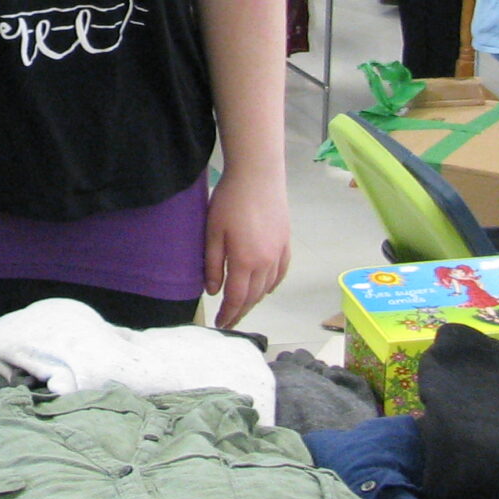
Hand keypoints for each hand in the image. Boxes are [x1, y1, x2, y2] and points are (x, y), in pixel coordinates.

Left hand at [203, 164, 289, 328]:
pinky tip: (264, 287)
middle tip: (230, 321)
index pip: (237, 298)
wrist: (258, 174)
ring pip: (268, 287)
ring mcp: (280, 252)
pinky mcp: (286, 242)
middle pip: (254, 297)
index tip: (221, 324)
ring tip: (243, 306)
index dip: (229, 314)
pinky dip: (271, 285)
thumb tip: (213, 291)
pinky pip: (281, 272)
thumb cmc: (230, 200)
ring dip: (255, 300)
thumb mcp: (213, 232)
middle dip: (241, 312)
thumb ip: (212, 264)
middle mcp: (267, 263)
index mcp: (246, 262)